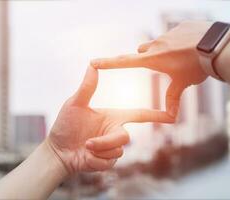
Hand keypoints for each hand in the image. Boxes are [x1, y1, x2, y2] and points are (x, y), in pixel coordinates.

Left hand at [47, 66, 172, 174]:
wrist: (57, 150)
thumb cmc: (65, 125)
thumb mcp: (75, 104)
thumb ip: (87, 87)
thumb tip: (92, 64)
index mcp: (112, 117)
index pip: (138, 114)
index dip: (155, 115)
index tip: (171, 115)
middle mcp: (115, 131)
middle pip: (125, 137)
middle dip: (106, 141)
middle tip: (87, 142)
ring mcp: (112, 148)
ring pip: (117, 151)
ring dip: (97, 150)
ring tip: (84, 147)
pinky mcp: (108, 161)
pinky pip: (109, 162)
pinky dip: (94, 160)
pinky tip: (85, 157)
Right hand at [90, 21, 212, 117]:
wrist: (216, 45)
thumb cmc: (196, 66)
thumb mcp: (183, 83)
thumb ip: (173, 98)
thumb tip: (170, 118)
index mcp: (152, 59)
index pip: (124, 62)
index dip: (107, 63)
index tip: (94, 62)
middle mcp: (155, 45)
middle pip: (141, 51)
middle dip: (145, 58)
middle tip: (160, 64)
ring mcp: (166, 34)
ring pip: (158, 43)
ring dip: (164, 50)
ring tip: (182, 57)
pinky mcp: (178, 27)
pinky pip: (172, 35)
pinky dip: (178, 42)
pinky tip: (192, 47)